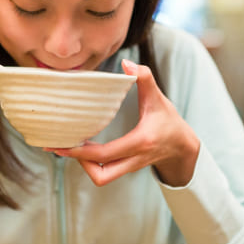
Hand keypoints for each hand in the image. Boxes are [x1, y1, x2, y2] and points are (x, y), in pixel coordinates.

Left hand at [47, 59, 199, 186]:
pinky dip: (90, 164)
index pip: (105, 154)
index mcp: (140, 142)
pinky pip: (104, 172)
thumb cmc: (169, 121)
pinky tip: (81, 147)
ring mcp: (130, 167)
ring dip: (84, 165)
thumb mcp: (159, 98)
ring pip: (101, 178)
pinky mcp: (126, 169)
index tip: (62, 143)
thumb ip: (145, 78)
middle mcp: (134, 159)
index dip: (81, 151)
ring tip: (69, 146)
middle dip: (78, 163)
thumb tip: (126, 65)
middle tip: (60, 146)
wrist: (183, 147)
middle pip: (100, 176)